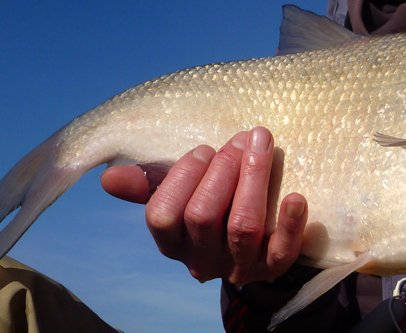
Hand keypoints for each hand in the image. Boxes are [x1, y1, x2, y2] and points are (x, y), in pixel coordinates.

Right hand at [100, 127, 307, 284]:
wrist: (259, 245)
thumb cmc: (215, 205)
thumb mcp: (182, 195)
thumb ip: (150, 184)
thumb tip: (109, 177)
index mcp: (173, 242)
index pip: (162, 215)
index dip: (181, 178)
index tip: (204, 149)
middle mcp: (202, 259)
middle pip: (203, 215)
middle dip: (223, 168)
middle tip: (242, 138)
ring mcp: (239, 266)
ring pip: (242, 226)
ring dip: (253, 179)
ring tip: (262, 144)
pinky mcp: (274, 267)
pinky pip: (283, 252)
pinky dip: (291, 224)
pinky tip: (296, 196)